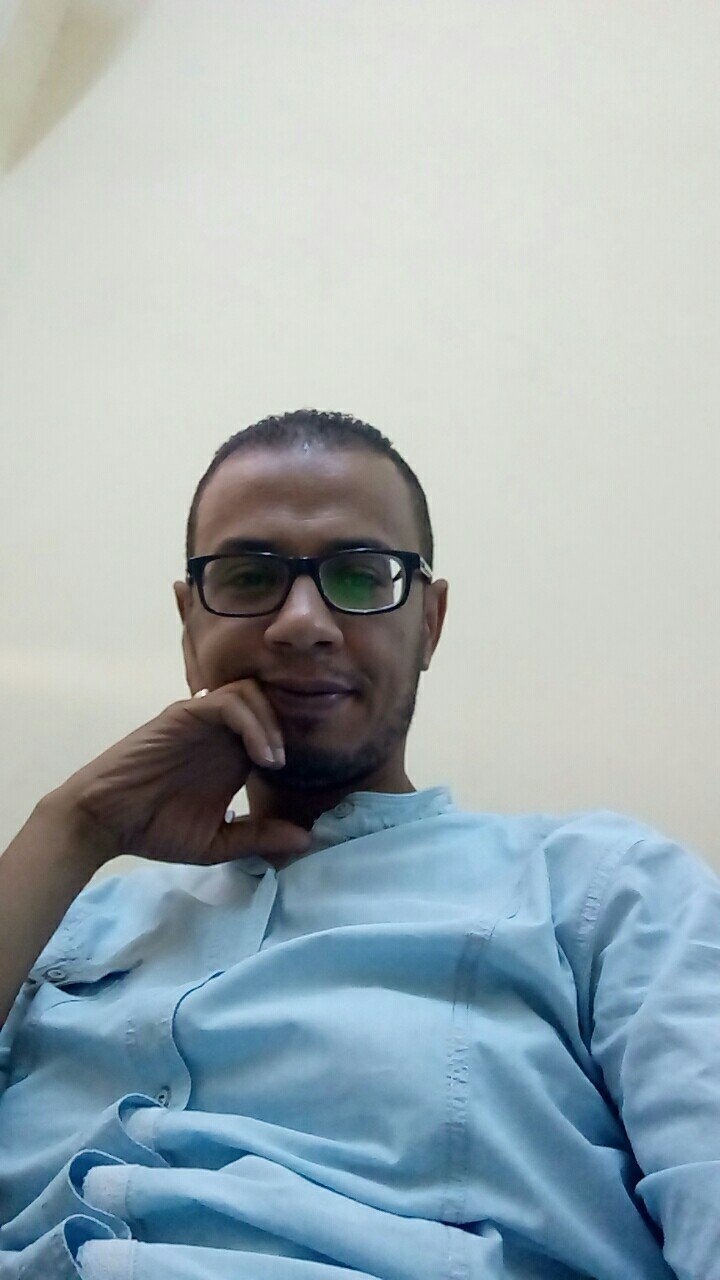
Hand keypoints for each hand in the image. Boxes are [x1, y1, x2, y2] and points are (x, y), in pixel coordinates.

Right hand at [43, 680, 311, 869]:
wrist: (105, 821)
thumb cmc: (155, 829)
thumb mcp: (218, 842)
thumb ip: (259, 836)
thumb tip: (307, 839)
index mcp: (232, 756)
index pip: (277, 731)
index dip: (299, 746)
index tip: (313, 777)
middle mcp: (221, 732)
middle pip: (271, 703)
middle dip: (291, 728)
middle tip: (297, 764)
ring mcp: (203, 720)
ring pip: (253, 693)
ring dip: (273, 723)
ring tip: (276, 762)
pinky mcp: (185, 713)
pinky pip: (230, 702)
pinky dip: (253, 723)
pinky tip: (262, 756)